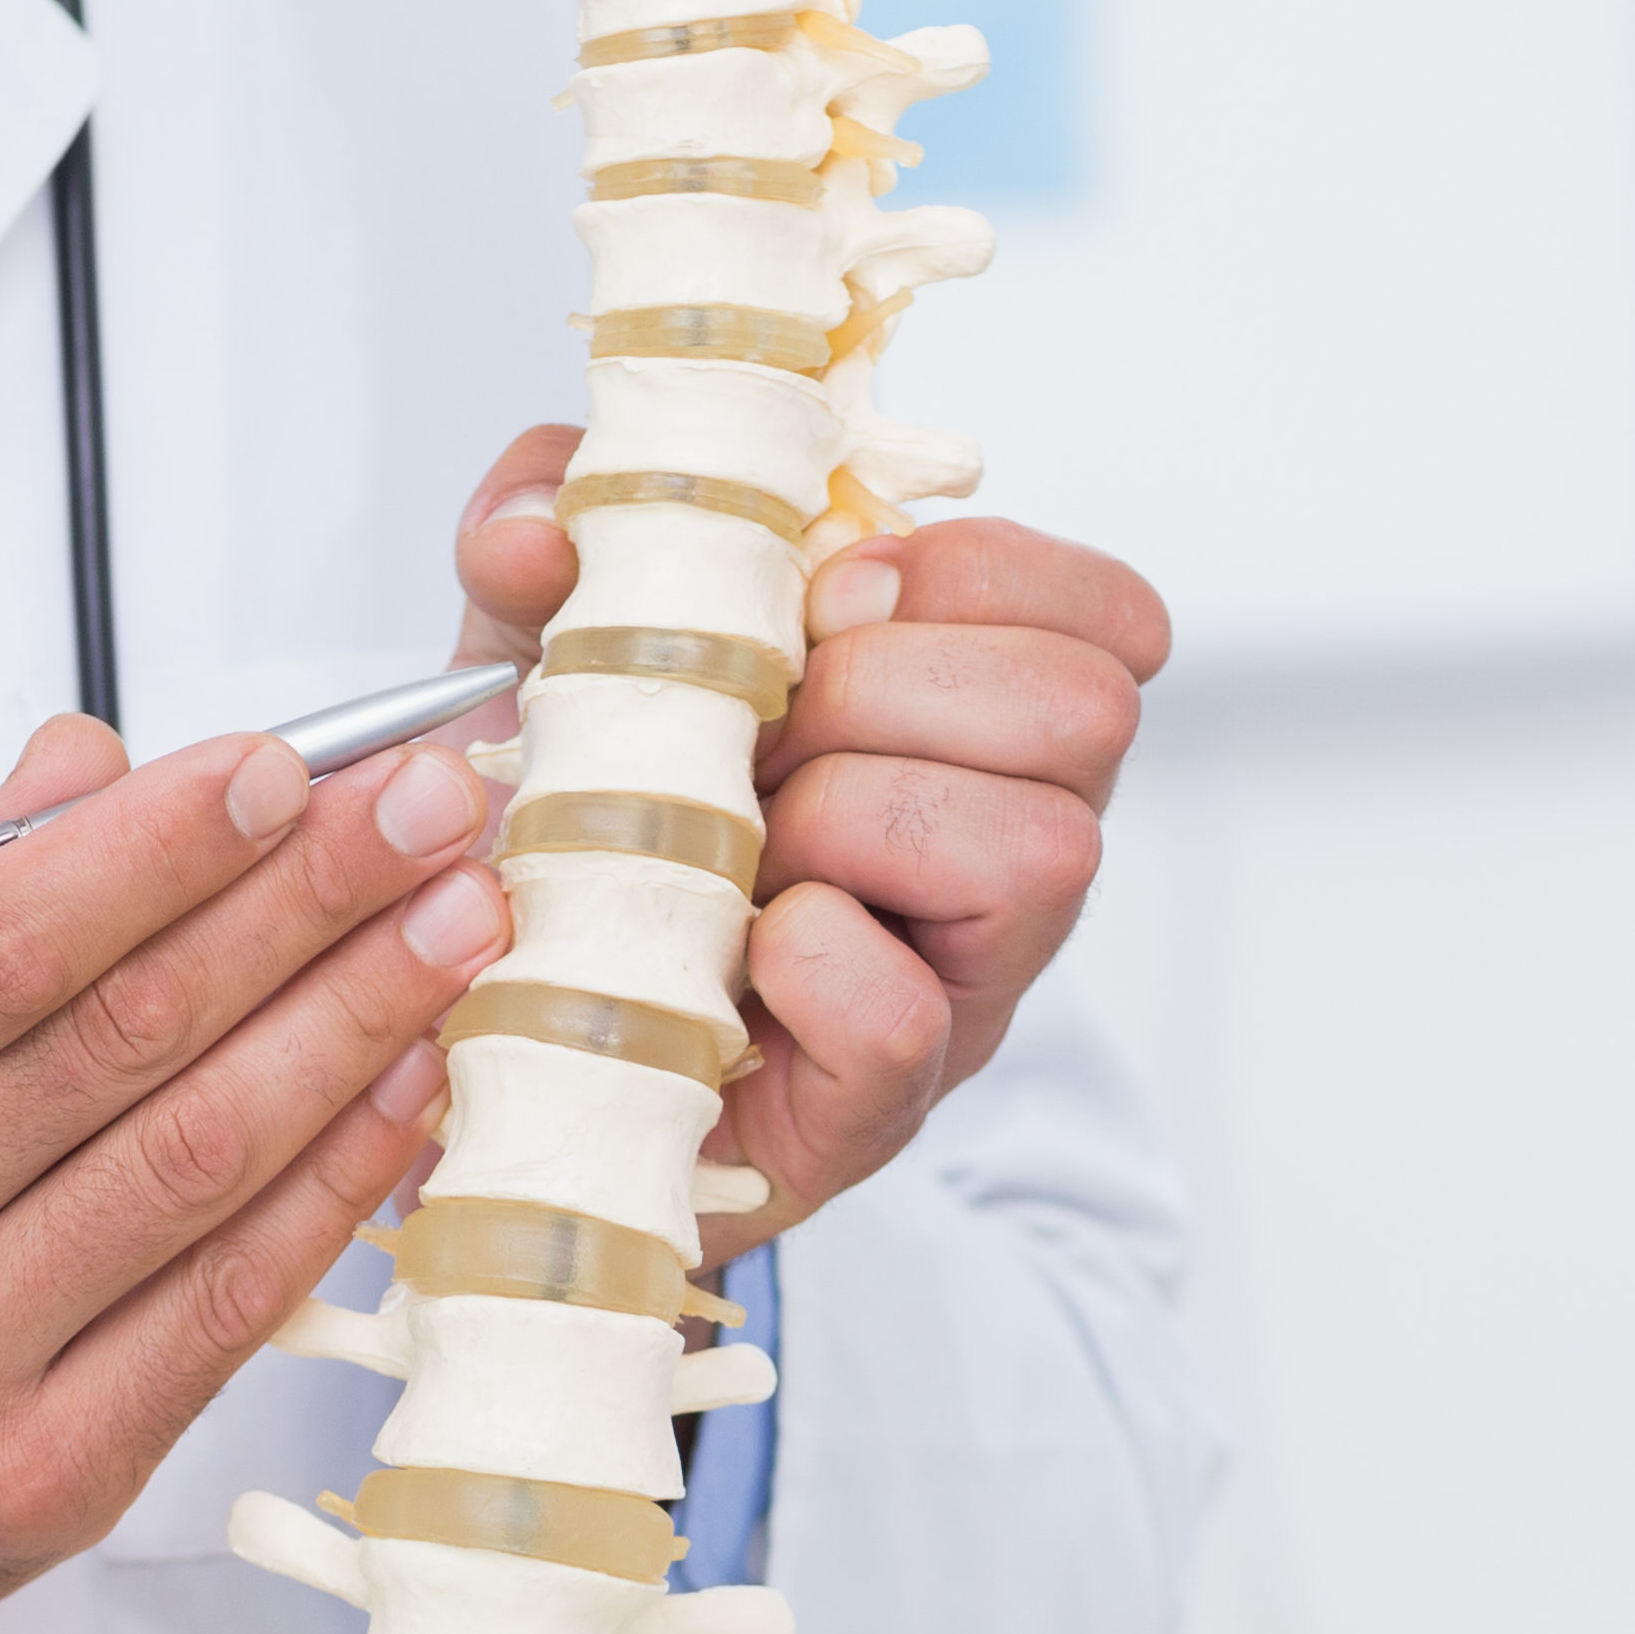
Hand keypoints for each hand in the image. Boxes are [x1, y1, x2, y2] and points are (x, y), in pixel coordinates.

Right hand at [0, 717, 513, 1633]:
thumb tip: (87, 770)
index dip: (164, 847)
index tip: (288, 767)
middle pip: (128, 1034)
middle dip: (307, 901)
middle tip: (431, 809)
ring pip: (199, 1162)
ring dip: (354, 1025)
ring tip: (462, 923)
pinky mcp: (48, 1480)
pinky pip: (227, 1309)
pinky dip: (334, 1190)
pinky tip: (412, 1092)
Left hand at [446, 430, 1168, 1262]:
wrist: (526, 1037)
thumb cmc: (587, 834)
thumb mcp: (555, 647)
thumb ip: (542, 540)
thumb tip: (533, 529)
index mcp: (976, 722)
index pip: (1108, 614)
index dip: (967, 575)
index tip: (826, 604)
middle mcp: (1015, 850)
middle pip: (1087, 708)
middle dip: (889, 690)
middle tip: (765, 742)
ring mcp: (968, 985)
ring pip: (1036, 849)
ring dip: (850, 817)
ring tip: (749, 851)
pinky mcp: (884, 1104)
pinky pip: (902, 1014)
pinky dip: (807, 962)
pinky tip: (740, 955)